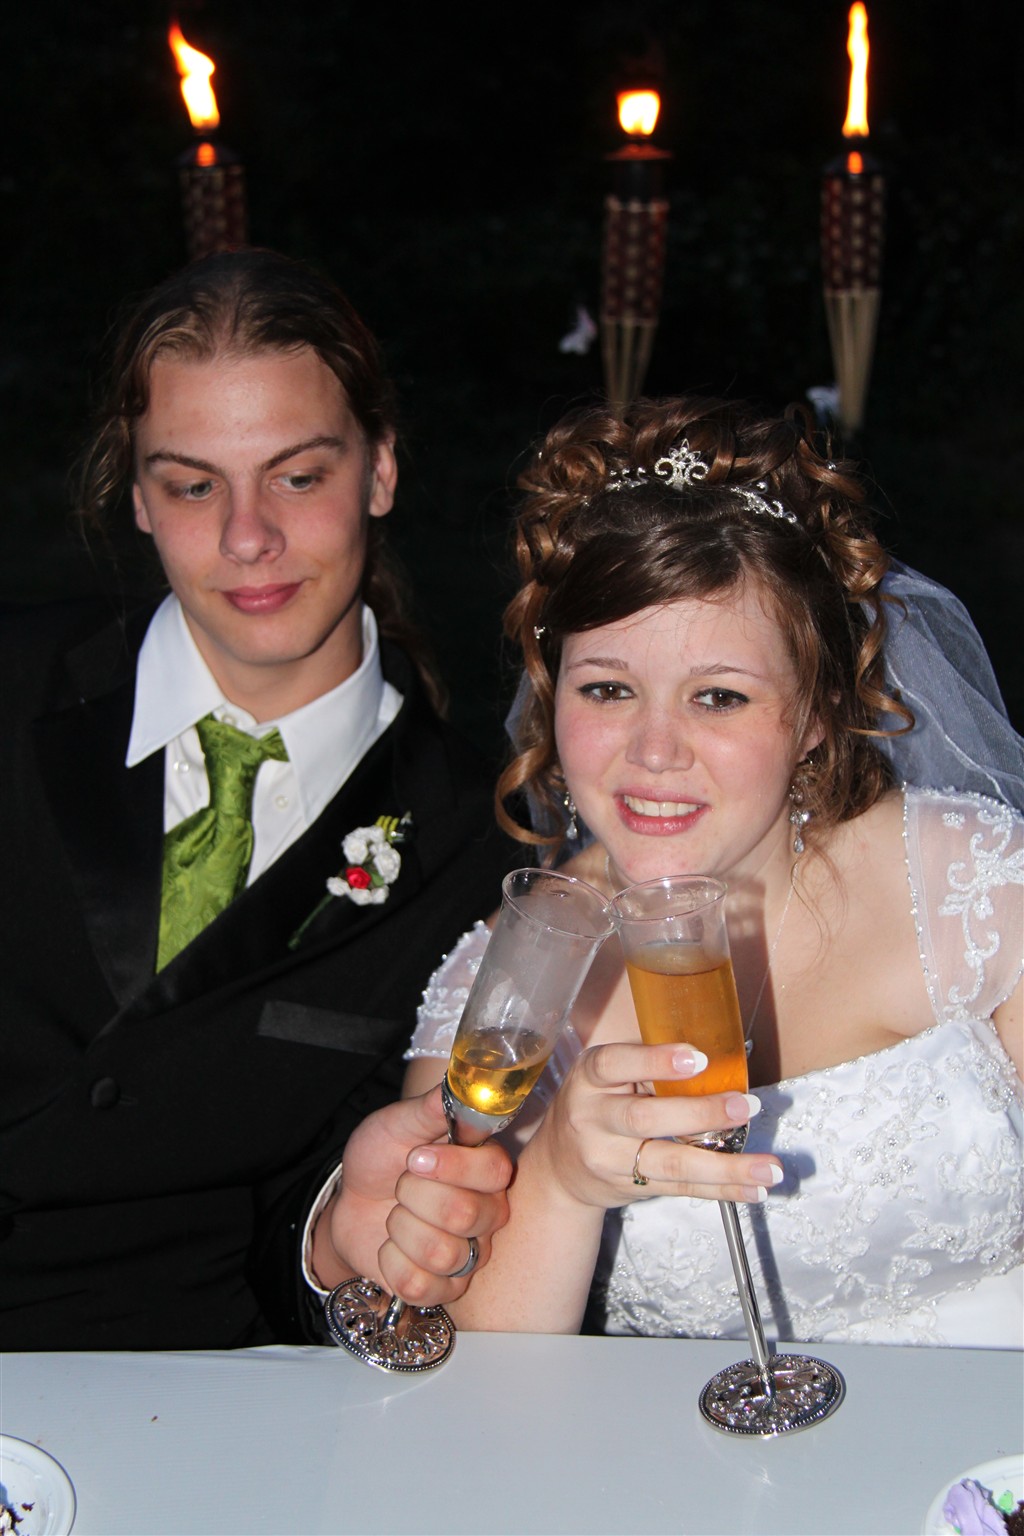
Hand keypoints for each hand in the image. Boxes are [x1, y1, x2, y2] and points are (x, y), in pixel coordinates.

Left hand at [313, 1086, 511, 1304]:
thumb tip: (457, 1083)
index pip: (495, 1171)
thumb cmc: (382, 1157)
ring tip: (396, 1216)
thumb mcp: (398, 1124)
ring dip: (401, 1231)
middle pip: (466, 1215)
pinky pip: (424, 1287)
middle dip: (414, 1197)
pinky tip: (392, 1247)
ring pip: (444, 1254)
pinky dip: (392, 1264)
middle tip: (402, 1185)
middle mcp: (490, 1211)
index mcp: (487, 1167)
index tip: (415, 1158)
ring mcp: (472, 1254)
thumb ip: (430, 1108)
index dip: (451, 1167)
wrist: (352, 1202)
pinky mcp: (447, 1288)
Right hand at [531, 1041, 782, 1208]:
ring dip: (725, 1166)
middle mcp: (593, 1119)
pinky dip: (723, 1190)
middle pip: (645, 1119)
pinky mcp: (630, 1188)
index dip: (656, 1061)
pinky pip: (681, 1189)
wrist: (558, 1167)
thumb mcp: (606, 1077)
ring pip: (669, 1163)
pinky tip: (755, 1187)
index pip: (616, 1064)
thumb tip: (718, 1059)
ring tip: (768, 1165)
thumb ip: (648, 1067)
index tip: (698, 1059)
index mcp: (589, 1078)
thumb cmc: (597, 1104)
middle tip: (745, 1106)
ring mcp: (609, 1159)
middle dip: (700, 1113)